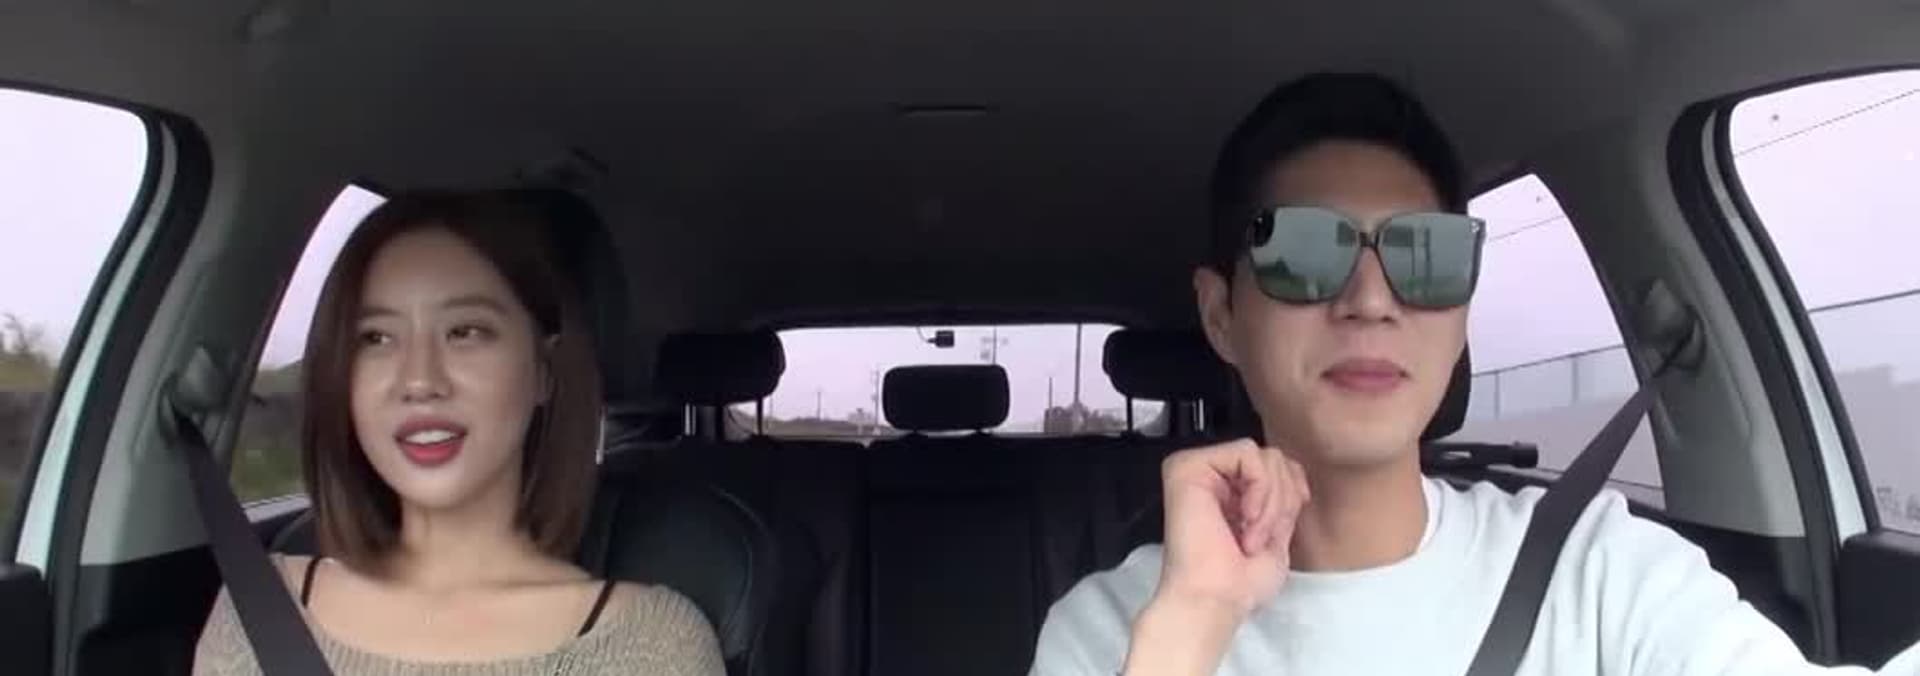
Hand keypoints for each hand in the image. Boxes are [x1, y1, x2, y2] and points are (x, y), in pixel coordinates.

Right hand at [1125, 439, 1310, 674]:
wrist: (1214, 598)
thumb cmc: (1240, 581)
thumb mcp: (1276, 529)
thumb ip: (1281, 494)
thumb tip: (1290, 467)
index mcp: (1227, 491)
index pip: (1275, 465)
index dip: (1292, 491)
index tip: (1283, 527)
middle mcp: (1210, 476)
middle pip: (1273, 457)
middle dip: (1282, 500)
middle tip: (1260, 537)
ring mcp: (1197, 468)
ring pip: (1263, 455)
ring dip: (1271, 501)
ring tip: (1251, 534)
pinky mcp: (1187, 465)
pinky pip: (1246, 453)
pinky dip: (1259, 488)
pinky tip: (1244, 517)